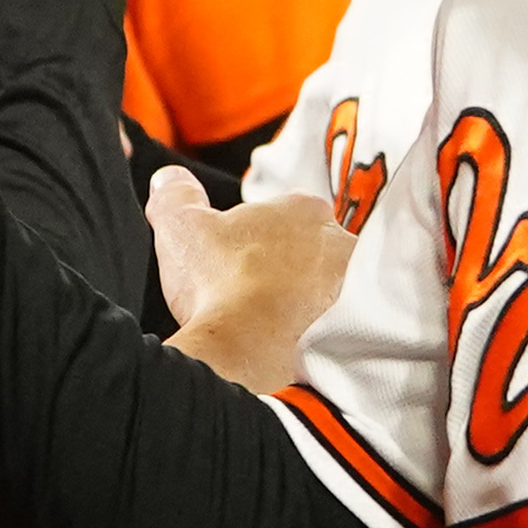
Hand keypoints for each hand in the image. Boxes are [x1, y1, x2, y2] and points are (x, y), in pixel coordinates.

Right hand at [154, 169, 352, 396]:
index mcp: (304, 207)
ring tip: (265, 325)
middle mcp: (340, 241)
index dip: (254, 239)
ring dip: (299, 302)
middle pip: (308, 252)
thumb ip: (175, 195)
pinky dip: (313, 334)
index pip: (283, 214)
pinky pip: (334, 327)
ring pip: (324, 289)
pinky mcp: (357, 329)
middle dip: (282, 270)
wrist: (248, 349)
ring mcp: (353, 286)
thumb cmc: (218, 281)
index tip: (235, 263)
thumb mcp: (181, 226)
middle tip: (248, 295)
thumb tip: (169, 179)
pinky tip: (288, 346)